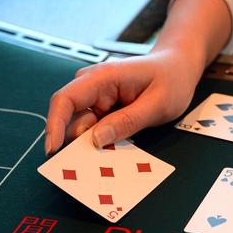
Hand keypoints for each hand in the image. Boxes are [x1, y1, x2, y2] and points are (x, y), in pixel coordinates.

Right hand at [44, 50, 199, 153]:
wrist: (179, 68)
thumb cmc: (172, 80)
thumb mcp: (158, 104)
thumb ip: (128, 121)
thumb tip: (96, 139)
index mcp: (103, 77)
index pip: (66, 99)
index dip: (55, 125)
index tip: (53, 150)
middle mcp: (93, 85)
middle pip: (72, 118)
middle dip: (79, 142)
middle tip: (95, 164)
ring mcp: (97, 97)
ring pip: (83, 127)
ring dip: (93, 143)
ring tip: (114, 155)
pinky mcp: (103, 107)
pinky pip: (95, 128)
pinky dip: (102, 140)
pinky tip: (116, 148)